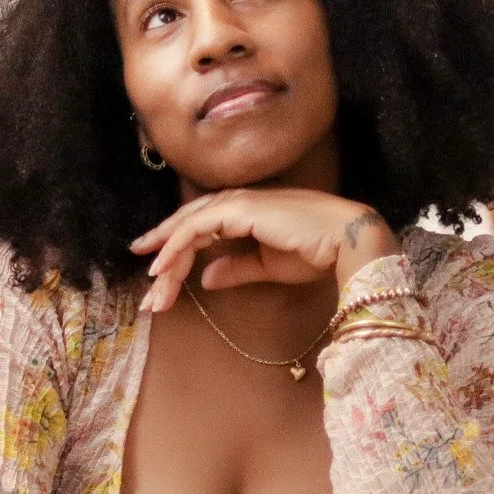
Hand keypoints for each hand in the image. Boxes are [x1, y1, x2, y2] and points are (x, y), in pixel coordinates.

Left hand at [130, 188, 396, 311]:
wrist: (346, 242)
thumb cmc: (316, 252)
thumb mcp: (267, 267)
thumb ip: (236, 269)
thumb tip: (206, 277)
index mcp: (245, 212)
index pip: (200, 226)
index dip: (175, 247)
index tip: (155, 271)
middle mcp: (238, 203)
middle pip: (188, 227)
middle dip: (164, 257)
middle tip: (148, 290)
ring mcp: (238, 203)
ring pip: (188, 228)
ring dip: (167, 258)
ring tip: (153, 289)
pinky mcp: (240, 210)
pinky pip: (197, 228)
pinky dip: (176, 246)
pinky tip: (163, 267)